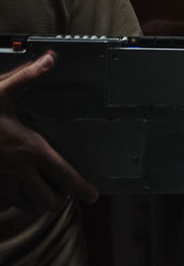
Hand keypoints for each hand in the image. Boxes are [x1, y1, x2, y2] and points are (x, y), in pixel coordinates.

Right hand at [0, 52, 98, 212]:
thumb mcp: (1, 92)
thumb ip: (27, 77)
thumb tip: (51, 59)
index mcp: (30, 150)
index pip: (64, 175)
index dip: (82, 188)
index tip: (93, 196)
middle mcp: (19, 172)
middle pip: (50, 200)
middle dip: (61, 197)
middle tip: (66, 187)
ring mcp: (2, 185)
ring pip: (29, 206)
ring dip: (40, 201)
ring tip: (45, 188)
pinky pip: (8, 204)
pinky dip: (19, 200)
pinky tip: (19, 187)